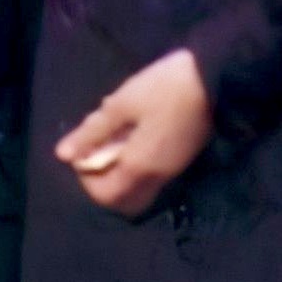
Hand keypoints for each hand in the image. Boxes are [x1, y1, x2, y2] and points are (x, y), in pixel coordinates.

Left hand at [55, 46, 214, 220]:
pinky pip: (151, 177)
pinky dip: (136, 166)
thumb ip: (92, 131)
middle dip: (103, 181)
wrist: (218, 80)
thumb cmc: (165, 88)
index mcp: (138, 167)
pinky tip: (136, 134)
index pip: (104, 195)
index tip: (85, 149)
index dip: (86, 177)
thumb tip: (63, 154)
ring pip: (138, 190)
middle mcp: (156, 178)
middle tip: (99, 150)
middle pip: (122, 200)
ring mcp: (172, 171)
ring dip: (120, 174)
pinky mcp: (182, 161)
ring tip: (117, 140)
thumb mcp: (122, 104)